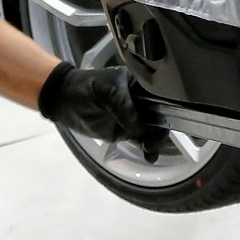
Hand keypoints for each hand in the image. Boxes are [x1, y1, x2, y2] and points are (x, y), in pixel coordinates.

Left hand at [38, 63, 165, 159]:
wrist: (63, 101)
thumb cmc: (85, 88)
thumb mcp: (105, 92)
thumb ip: (124, 107)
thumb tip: (141, 128)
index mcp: (139, 83)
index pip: (160, 94)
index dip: (170, 105)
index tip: (176, 117)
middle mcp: (140, 100)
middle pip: (160, 114)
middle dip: (163, 127)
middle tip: (155, 137)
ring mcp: (133, 116)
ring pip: (152, 129)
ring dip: (155, 140)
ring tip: (150, 148)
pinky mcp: (125, 131)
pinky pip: (141, 140)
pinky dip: (147, 149)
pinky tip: (150, 156)